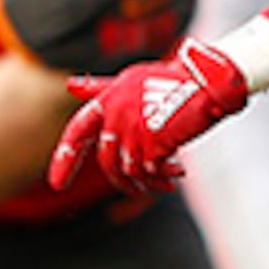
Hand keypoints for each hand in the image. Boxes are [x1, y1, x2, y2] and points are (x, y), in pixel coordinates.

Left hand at [50, 38, 250, 194]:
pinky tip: (178, 175)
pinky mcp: (152, 140)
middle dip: (121, 181)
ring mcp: (132, 127)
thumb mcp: (133, 80)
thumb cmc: (177, 78)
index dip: (66, 158)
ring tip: (165, 183)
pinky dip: (162, 178)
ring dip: (146, 183)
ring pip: (127, 170)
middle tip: (137, 190)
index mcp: (109, 97)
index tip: (56, 184)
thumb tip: (70, 85)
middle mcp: (116, 112)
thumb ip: (101, 88)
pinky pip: (149, 172)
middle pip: (106, 159)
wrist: (211, 80)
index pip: (78, 131)